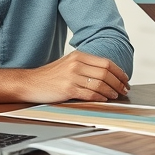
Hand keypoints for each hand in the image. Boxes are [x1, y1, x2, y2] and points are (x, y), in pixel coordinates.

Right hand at [14, 51, 129, 102]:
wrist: (30, 83)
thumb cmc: (50, 76)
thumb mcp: (69, 64)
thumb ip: (86, 67)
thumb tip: (108, 76)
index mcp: (79, 55)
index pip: (106, 62)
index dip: (119, 72)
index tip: (125, 80)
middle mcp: (76, 63)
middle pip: (106, 72)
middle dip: (118, 83)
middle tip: (124, 90)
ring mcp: (72, 76)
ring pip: (100, 83)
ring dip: (111, 91)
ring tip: (115, 96)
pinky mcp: (68, 89)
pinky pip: (90, 93)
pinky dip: (100, 97)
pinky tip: (104, 99)